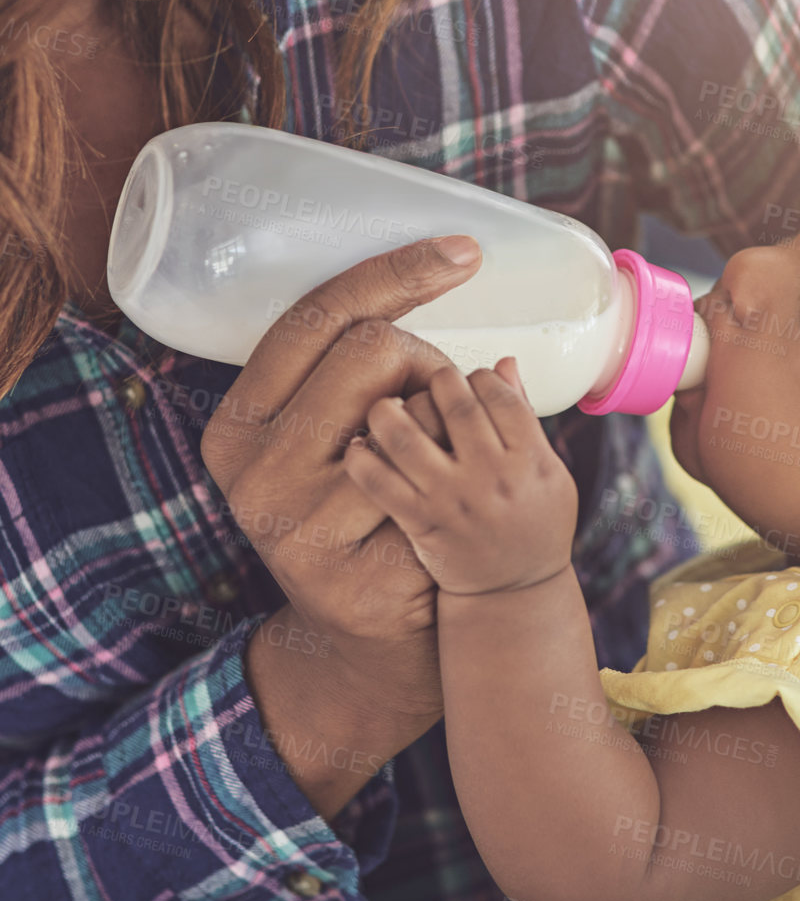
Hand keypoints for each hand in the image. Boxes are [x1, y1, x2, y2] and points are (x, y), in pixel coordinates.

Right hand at [198, 237, 482, 801]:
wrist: (374, 650)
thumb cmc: (364, 519)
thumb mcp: (336, 442)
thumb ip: (361, 371)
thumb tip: (449, 265)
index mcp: (236, 425)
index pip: (315, 317)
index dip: (393, 272)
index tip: (462, 250)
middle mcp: (249, 470)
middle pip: (374, 349)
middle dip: (427, 363)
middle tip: (435, 410)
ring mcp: (291, 524)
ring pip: (412, 412)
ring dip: (445, 427)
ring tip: (433, 472)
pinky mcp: (345, 571)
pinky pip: (433, 483)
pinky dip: (454, 487)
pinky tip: (438, 522)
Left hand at [344, 357, 578, 595]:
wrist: (514, 594)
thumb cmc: (534, 526)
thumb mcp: (549, 471)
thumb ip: (524, 416)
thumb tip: (502, 363)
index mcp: (531, 459)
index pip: (497, 394)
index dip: (477, 377)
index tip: (467, 380)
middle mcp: (492, 477)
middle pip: (455, 405)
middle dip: (436, 382)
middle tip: (427, 385)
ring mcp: (453, 499)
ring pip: (408, 437)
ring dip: (389, 412)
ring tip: (386, 408)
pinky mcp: (420, 522)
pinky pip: (380, 483)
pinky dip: (362, 460)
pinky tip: (360, 448)